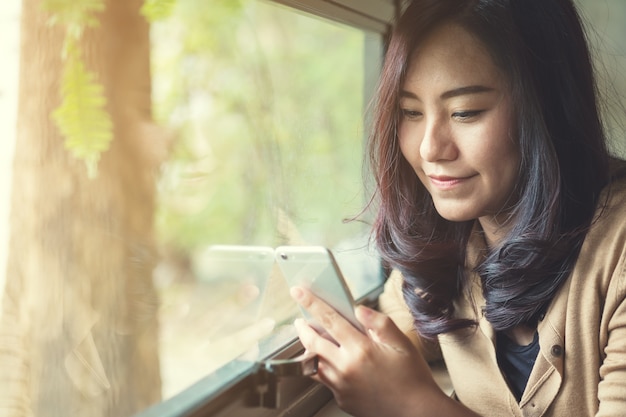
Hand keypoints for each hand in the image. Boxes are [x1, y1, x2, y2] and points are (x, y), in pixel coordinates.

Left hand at [290, 287, 452, 416]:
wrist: (416, 412)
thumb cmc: (412, 377)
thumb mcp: (401, 343)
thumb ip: (379, 323)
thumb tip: (358, 309)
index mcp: (361, 349)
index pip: (329, 320)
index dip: (311, 303)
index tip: (299, 292)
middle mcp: (346, 368)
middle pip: (312, 342)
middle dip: (303, 328)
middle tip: (300, 320)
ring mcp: (341, 386)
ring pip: (313, 363)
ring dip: (308, 348)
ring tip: (311, 339)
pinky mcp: (341, 399)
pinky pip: (324, 380)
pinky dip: (323, 367)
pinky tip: (331, 361)